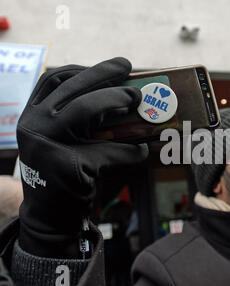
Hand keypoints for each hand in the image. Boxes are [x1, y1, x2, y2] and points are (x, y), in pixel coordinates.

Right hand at [17, 57, 148, 257]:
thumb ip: (81, 121)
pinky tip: (142, 151)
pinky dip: (129, 150)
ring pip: (84, 109)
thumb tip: (123, 98)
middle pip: (72, 87)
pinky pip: (108, 151)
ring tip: (138, 100)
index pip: (54, 79)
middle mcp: (33, 125)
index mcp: (32, 115)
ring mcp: (47, 145)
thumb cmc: (65, 174)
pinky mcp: (67, 166)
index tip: (114, 67)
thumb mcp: (65, 142)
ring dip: (115, 100)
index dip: (85, 69)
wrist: (51, 218)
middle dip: (105, 74)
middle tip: (132, 72)